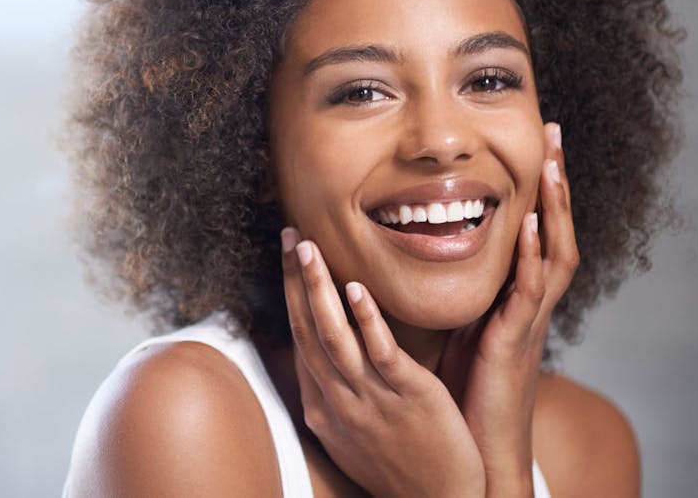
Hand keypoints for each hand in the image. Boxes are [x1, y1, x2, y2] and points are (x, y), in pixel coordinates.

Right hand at [281, 234, 485, 497]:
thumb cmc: (396, 463)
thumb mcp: (349, 432)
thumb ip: (333, 389)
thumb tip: (319, 356)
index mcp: (323, 403)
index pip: (300, 336)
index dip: (291, 292)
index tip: (288, 255)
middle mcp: (338, 398)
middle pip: (308, 329)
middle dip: (295, 280)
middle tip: (289, 234)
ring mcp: (370, 398)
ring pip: (334, 336)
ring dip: (318, 289)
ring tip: (307, 248)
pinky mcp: (409, 396)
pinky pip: (381, 354)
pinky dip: (366, 320)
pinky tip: (356, 288)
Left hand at [439, 122, 579, 495]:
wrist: (474, 443)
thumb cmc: (465, 383)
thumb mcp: (461, 321)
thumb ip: (460, 286)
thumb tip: (430, 247)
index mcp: (514, 294)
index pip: (535, 230)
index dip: (538, 188)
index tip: (535, 145)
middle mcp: (528, 301)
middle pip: (555, 230)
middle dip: (556, 182)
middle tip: (554, 133)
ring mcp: (527, 318)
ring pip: (554, 253)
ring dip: (555, 207)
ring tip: (552, 163)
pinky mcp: (515, 339)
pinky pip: (531, 292)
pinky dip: (535, 257)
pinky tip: (534, 225)